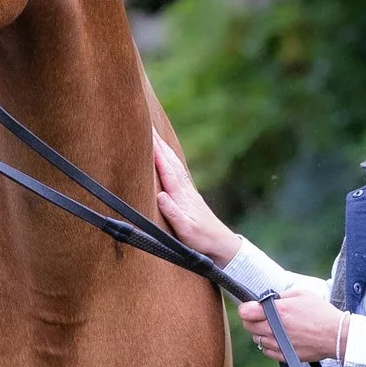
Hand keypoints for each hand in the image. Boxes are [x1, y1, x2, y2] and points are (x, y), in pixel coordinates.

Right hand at [151, 133, 241, 264]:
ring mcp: (187, 189)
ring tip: (152, 133)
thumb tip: (161, 195)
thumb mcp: (185, 230)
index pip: (165, 167)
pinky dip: (169, 157)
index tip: (145, 133)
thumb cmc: (201, 239)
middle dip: (157, 141)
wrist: (220, 243)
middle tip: (145, 123)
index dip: (155, 150)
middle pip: (169, 159)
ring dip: (163, 146)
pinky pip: (176, 169)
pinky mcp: (188, 193)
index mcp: (181, 194)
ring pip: (173, 162)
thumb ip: (173, 213)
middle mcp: (184, 187)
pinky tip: (166, 155)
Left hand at [239, 291, 345, 363]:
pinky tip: (279, 339)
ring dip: (261, 333)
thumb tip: (267, 300)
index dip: (246, 308)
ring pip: (257, 339)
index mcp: (278, 311)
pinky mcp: (284, 356)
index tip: (250, 307)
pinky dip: (269, 345)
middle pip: (248, 326)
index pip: (246, 311)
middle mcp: (274, 329)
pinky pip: (266, 352)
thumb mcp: (302, 294)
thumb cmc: (321, 313)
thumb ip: (281, 296)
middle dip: (252, 320)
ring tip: (275, 327)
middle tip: (262, 316)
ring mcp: (278, 344)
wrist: (337, 336)